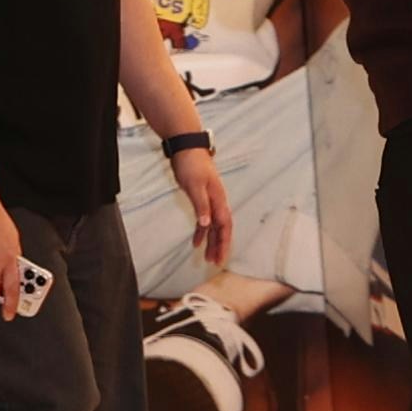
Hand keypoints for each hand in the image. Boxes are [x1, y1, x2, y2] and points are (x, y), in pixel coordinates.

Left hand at [171, 146, 232, 266]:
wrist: (187, 147)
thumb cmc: (191, 164)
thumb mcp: (194, 186)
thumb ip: (201, 206)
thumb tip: (207, 224)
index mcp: (218, 199)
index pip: (224, 225)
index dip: (223, 242)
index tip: (220, 258)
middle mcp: (217, 201)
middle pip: (222, 228)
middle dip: (220, 246)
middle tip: (215, 262)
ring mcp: (211, 200)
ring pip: (214, 225)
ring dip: (211, 241)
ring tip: (207, 257)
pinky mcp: (202, 199)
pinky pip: (205, 219)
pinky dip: (201, 231)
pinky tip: (196, 241)